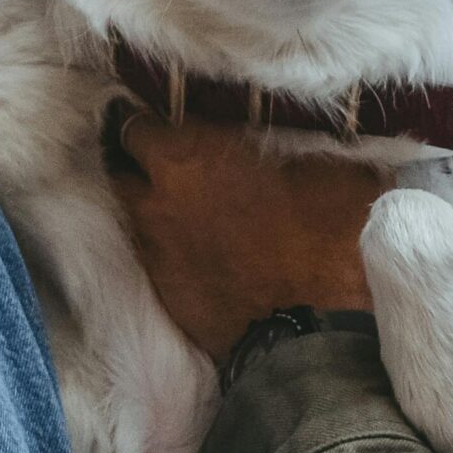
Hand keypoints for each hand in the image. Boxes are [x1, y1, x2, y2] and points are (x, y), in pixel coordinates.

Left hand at [113, 112, 387, 365]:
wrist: (317, 334)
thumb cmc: (328, 242)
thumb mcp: (332, 172)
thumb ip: (298, 145)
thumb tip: (307, 132)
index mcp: (191, 155)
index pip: (137, 121)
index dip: (151, 119)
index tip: (167, 118)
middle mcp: (158, 199)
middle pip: (121, 166)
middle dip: (139, 159)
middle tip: (168, 156)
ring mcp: (156, 250)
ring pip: (134, 213)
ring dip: (150, 204)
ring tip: (179, 202)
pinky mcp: (165, 293)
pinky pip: (154, 255)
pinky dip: (166, 247)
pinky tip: (193, 247)